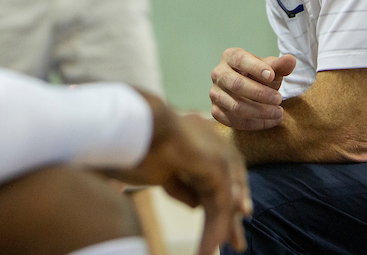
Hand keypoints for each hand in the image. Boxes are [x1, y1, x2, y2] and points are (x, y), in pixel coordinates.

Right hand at [109, 94, 251, 254]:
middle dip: (231, 215)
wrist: (131, 124)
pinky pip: (220, 200)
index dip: (223, 196)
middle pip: (228, 183)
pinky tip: (210, 244)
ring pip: (225, 193)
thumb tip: (197, 205)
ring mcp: (215, 149)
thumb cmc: (134, 143)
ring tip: (224, 248)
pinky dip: (216, 225)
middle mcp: (211, 140)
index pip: (216, 170)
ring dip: (224, 225)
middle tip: (236, 243)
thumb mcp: (160, 172)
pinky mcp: (215, 163)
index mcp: (196, 136)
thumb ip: (180, 186)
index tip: (227, 220)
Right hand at [210, 50, 295, 130]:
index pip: (240, 59)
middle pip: (236, 84)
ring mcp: (215, 93)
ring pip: (236, 106)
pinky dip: (255, 124)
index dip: (256, 68)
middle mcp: (218, 74)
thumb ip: (280, 65)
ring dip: (261, 112)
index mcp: (230, 56)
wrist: (249, 90)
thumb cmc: (259, 76)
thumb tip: (291, 60)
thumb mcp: (270, 69)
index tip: (272, 76)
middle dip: (261, 94)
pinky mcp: (216, 111)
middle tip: (279, 99)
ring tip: (279, 113)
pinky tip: (270, 121)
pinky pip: (234, 121)